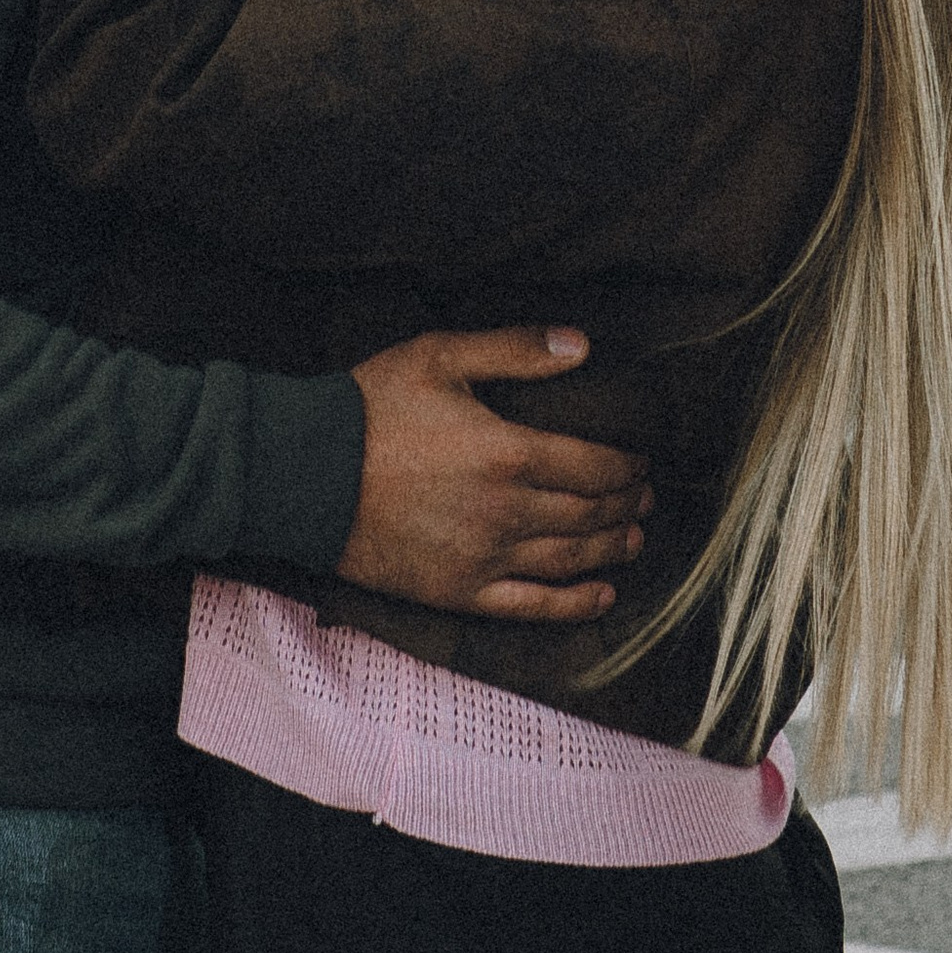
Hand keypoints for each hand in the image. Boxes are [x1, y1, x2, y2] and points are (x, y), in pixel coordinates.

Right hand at [339, 328, 653, 623]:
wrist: (306, 475)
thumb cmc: (372, 408)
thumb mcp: (440, 357)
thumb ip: (514, 349)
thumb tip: (582, 344)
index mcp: (508, 452)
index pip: (594, 465)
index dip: (628, 465)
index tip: (642, 460)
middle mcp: (506, 512)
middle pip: (589, 513)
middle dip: (627, 504)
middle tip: (646, 496)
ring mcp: (484, 558)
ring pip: (570, 559)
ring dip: (612, 548)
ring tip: (634, 537)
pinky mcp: (460, 592)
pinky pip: (532, 607)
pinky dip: (575, 604)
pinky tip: (601, 595)